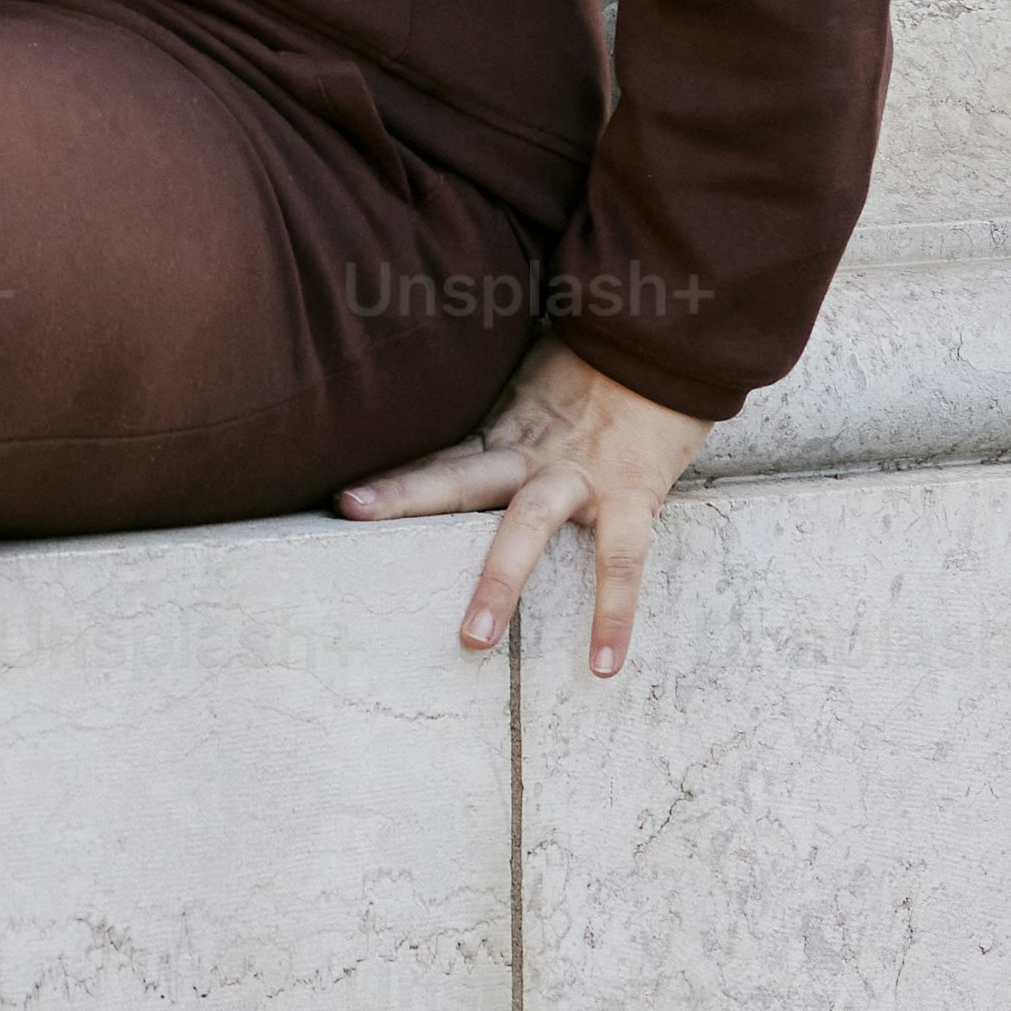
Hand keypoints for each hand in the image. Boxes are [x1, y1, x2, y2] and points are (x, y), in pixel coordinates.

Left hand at [340, 340, 716, 673]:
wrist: (671, 345)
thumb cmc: (605, 366)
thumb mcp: (539, 382)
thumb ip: (503, 412)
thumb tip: (464, 413)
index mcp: (507, 432)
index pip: (440, 459)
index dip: (391, 476)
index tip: (339, 498)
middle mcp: (532, 453)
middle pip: (458, 473)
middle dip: (404, 495)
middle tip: (349, 513)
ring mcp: (580, 475)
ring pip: (528, 523)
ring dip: (499, 580)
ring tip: (474, 640)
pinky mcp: (632, 493)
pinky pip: (621, 561)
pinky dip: (614, 614)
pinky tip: (604, 664)